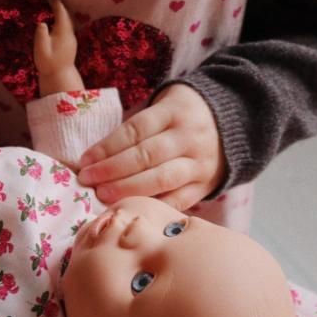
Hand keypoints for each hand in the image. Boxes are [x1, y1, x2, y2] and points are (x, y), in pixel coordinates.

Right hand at [34, 0, 82, 95]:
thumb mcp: (41, 49)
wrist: (60, 77)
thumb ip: (41, 35)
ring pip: (68, 21)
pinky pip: (67, 27)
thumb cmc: (48, 64)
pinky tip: (58, 21)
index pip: (61, 13)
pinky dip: (63, 20)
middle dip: (60, 5)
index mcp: (62, 32)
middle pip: (66, 15)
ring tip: (55, 5)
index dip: (56, 3)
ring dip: (62, 13)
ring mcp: (71, 39)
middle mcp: (69, 34)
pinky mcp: (71, 44)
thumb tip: (42, 22)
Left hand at [77, 84, 225, 209]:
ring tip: (103, 196)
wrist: (233, 122)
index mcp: (174, 112)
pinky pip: (178, 200)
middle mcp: (189, 137)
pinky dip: (153, 206)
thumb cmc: (182, 115)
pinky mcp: (206, 185)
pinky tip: (131, 209)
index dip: (107, 147)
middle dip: (112, 170)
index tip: (84, 161)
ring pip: (161, 179)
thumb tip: (94, 157)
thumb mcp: (164, 106)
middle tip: (88, 181)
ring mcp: (199, 163)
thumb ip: (137, 128)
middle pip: (146, 156)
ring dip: (128, 190)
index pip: (135, 130)